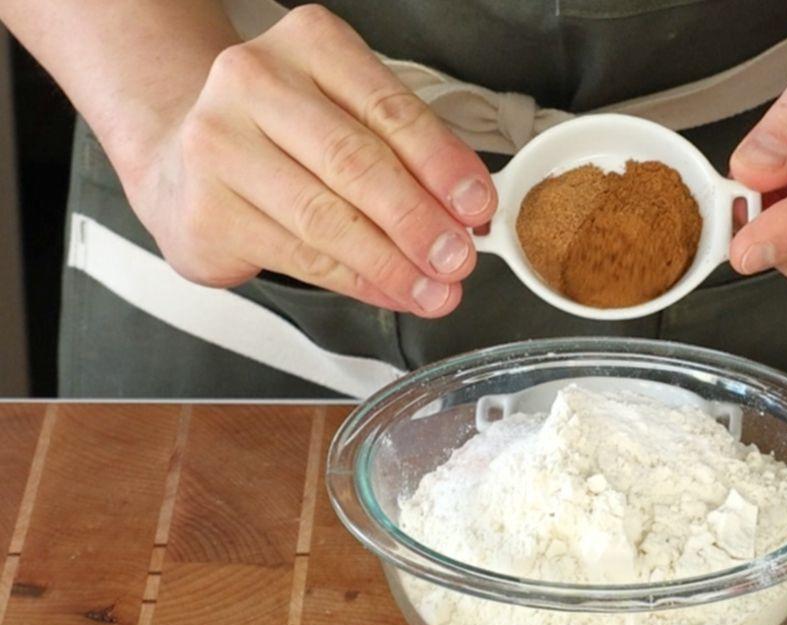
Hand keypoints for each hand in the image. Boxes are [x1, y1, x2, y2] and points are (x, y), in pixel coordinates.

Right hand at [123, 4, 492, 316]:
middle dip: (418, 221)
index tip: (477, 204)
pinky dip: (357, 281)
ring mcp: (219, 147)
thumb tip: (468, 211)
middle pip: (355, 162)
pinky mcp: (206, 212)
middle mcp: (254, 84)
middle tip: (458, 258)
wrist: (183, 159)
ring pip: (326, 218)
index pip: (388, 108)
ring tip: (434, 289)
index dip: (441, 163)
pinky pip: (300, 257)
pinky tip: (389, 291)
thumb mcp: (350, 117)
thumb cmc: (283, 137)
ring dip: (392, 264)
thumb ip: (408, 154)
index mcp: (308, 45)